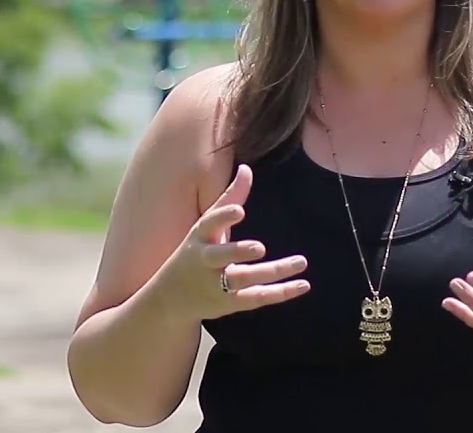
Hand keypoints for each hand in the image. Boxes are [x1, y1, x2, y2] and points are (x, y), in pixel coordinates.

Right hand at [157, 164, 310, 322]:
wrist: (169, 298)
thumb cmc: (195, 252)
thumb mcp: (207, 226)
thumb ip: (229, 198)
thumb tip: (246, 168)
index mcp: (199, 238)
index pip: (209, 224)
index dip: (223, 217)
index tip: (239, 210)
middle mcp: (205, 262)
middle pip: (220, 257)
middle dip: (237, 252)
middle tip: (260, 247)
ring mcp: (216, 285)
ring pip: (244, 279)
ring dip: (273, 272)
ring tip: (300, 261)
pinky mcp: (229, 303)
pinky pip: (257, 298)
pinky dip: (280, 293)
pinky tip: (303, 284)